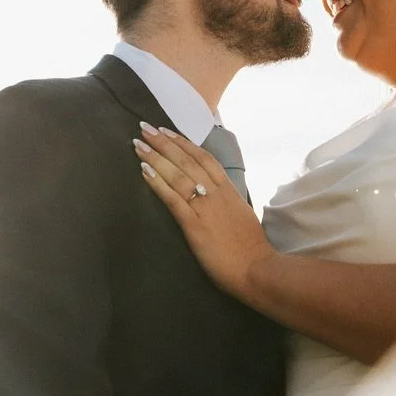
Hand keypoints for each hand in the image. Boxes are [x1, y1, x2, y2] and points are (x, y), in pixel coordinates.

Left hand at [134, 124, 276, 300]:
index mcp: (229, 190)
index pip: (204, 158)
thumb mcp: (241, 215)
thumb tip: (214, 194)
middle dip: (164, 143)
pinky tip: (145, 171)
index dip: (184, 143)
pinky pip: (173, 199)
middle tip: (145, 127)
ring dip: (156, 157)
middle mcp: (216, 193)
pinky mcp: (194, 225)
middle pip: (187, 161)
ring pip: (178, 175)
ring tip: (139, 144)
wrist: (255, 268)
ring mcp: (205, 208)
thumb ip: (226, 201)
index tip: (167, 131)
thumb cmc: (250, 248)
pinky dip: (158, 183)